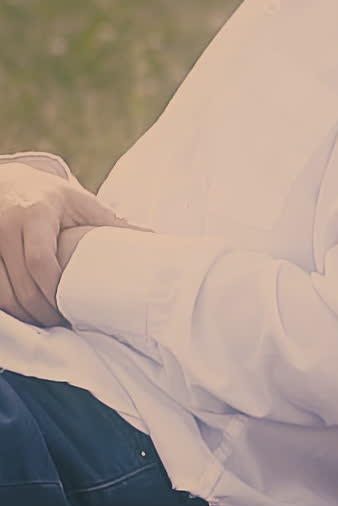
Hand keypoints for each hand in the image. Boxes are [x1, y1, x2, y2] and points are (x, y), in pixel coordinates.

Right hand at [0, 163, 127, 327]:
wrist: (8, 182)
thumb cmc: (50, 197)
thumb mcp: (80, 203)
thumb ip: (112, 222)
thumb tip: (154, 239)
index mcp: (37, 213)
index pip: (40, 262)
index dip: (54, 292)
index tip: (70, 310)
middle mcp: (8, 226)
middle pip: (21, 285)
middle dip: (42, 312)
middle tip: (63, 324)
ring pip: (2, 294)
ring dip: (24, 315)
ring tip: (47, 322)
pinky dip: (9, 308)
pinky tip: (26, 312)